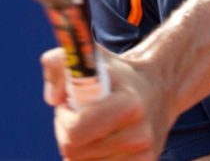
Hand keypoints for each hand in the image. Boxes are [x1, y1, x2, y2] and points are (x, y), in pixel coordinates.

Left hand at [42, 47, 175, 159]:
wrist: (157, 90)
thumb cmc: (115, 75)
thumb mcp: (89, 57)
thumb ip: (58, 63)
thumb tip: (52, 98)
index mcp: (129, 105)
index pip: (75, 131)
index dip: (63, 119)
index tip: (68, 106)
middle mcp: (139, 136)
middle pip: (74, 152)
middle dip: (66, 134)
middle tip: (76, 117)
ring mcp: (142, 156)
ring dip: (78, 149)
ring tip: (91, 128)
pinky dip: (91, 160)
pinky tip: (99, 144)